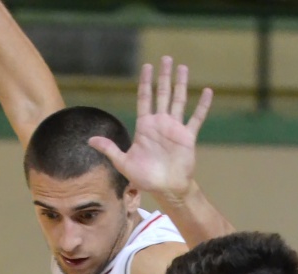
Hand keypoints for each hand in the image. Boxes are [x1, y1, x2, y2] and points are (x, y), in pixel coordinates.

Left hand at [88, 56, 212, 200]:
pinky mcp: (187, 137)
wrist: (167, 190)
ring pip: (179, 100)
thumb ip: (109, 149)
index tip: (147, 66)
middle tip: (166, 59)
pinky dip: (202, 106)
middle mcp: (160, 124)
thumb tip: (89, 140)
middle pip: (162, 94)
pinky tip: (208, 92)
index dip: (145, 82)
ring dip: (181, 84)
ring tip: (183, 67)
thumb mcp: (124, 163)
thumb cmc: (146, 178)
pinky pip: (196, 118)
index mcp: (145, 126)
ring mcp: (175, 129)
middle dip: (164, 76)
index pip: (144, 98)